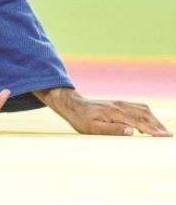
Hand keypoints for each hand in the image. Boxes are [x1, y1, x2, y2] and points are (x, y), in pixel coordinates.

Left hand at [34, 88, 171, 136]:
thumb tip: (131, 132)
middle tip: (168, 137)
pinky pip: (139, 108)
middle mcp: (120, 106)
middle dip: (158, 126)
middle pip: (145, 115)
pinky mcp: (121, 104)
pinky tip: (149, 125)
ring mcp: (121, 103)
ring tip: (162, 133)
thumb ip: (111, 130)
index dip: (153, 129)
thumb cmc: (81, 119)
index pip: (139, 122)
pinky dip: (148, 116)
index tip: (165, 136)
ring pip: (144, 110)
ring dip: (154, 121)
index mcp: (115, 112)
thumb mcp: (92, 129)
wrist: (73, 105)